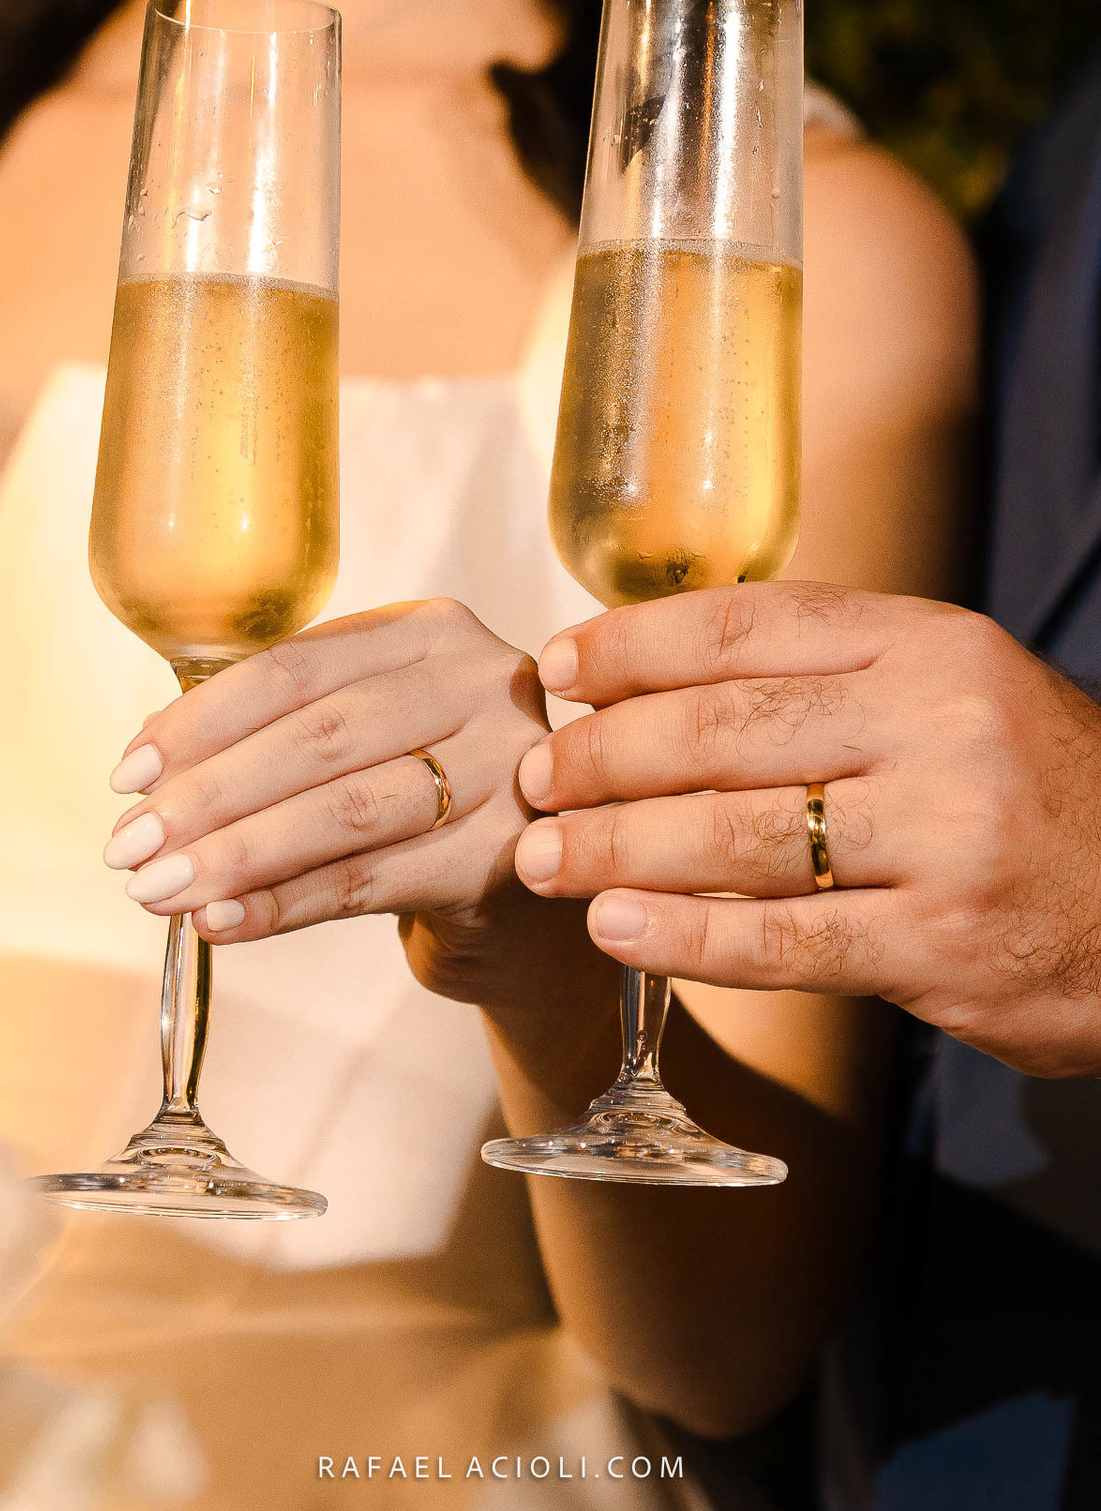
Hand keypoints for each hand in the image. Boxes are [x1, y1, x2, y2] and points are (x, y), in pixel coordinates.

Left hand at [104, 599, 548, 999]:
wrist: (533, 903)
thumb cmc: (431, 805)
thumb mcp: (373, 735)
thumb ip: (281, 730)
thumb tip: (150, 763)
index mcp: (434, 632)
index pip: (295, 667)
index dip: (202, 721)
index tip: (129, 773)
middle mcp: (482, 685)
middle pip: (316, 736)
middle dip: (207, 795)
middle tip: (129, 845)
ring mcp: (507, 769)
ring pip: (342, 811)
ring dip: (236, 855)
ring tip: (159, 890)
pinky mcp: (508, 856)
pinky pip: (369, 880)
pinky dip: (284, 904)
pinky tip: (223, 921)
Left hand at [512, 582, 1100, 1076]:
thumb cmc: (1030, 792)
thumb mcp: (952, 693)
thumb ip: (827, 677)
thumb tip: (650, 681)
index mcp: (929, 643)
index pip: (747, 625)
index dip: (633, 645)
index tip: (558, 670)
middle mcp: (939, 722)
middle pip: (724, 725)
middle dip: (605, 753)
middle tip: (537, 779)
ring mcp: (947, 833)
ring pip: (738, 832)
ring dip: (619, 846)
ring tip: (545, 859)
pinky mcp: (946, 943)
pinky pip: (785, 938)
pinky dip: (686, 936)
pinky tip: (617, 931)